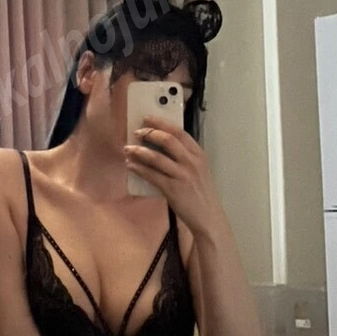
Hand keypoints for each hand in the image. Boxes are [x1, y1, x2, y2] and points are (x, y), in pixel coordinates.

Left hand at [124, 114, 226, 238]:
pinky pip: (152, 175)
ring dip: (139, 151)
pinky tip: (131, 165)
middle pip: (167, 140)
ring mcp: (183, 175)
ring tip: (128, 148)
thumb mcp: (198, 170)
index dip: (161, 123)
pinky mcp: (173, 189)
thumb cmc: (200, 193)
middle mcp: (192, 162)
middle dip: (149, 133)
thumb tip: (160, 145)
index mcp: (199, 154)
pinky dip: (139, 168)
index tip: (148, 118)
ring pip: (156, 157)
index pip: (180, 132)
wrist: (208, 217)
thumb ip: (185, 157)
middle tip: (136, 132)